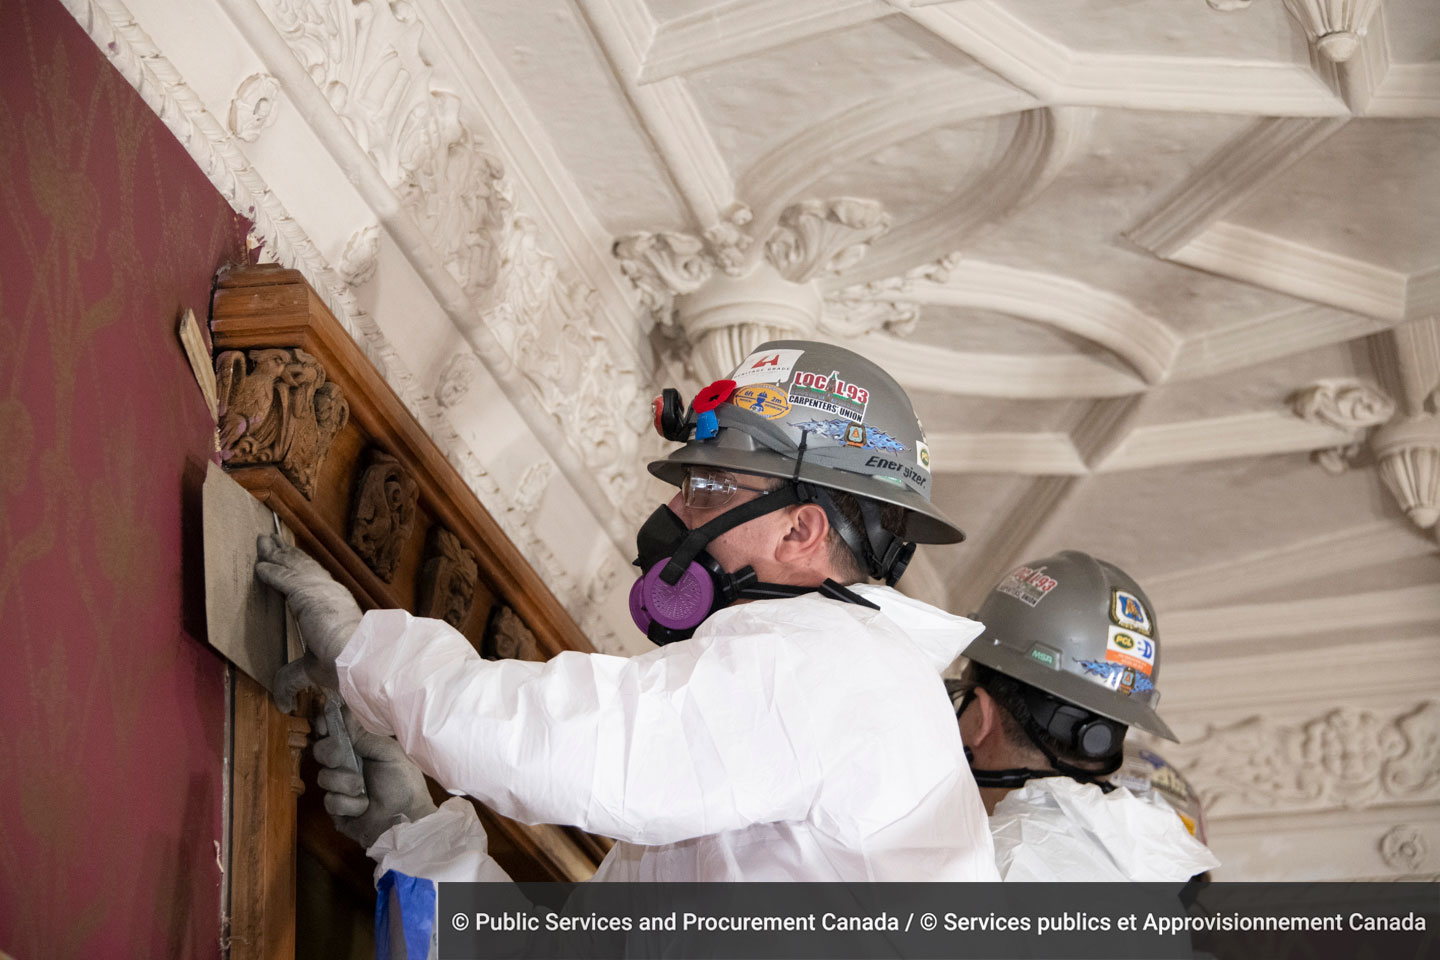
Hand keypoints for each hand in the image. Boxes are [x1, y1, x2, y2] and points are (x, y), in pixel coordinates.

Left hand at [254, 533, 361, 667]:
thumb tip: (283, 702)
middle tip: (268, 541)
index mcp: (335, 605)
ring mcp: (319, 589)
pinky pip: (283, 578)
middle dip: (284, 554)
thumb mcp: (313, 670)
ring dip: (275, 554)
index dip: (297, 569)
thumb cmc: (344, 665)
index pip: (313, 581)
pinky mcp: (306, 593)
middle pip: (302, 566)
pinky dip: (270, 571)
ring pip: (293, 566)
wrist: (357, 658)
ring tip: (263, 541)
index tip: (285, 559)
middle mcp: (329, 592)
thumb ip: (293, 677)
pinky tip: (259, 566)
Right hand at [316, 705, 438, 849]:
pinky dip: (349, 804)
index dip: (325, 727)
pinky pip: (330, 801)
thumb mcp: (388, 752)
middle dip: (329, 753)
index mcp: (360, 748)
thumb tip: (344, 712)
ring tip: (363, 789)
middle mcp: (346, 766)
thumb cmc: (403, 781)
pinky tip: (363, 807)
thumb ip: (365, 736)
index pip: (334, 733)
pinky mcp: (337, 810)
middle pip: (321, 751)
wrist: (407, 816)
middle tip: (341, 757)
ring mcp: (340, 788)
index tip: (323, 725)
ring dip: (346, 783)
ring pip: (324, 777)